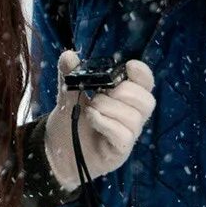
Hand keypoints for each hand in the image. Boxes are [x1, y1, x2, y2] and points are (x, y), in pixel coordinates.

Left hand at [43, 51, 155, 189]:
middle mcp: (132, 116)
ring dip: (109, 108)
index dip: (142, 73)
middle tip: (100, 94)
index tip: (128, 67)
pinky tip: (91, 119)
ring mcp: (128, 135)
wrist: (58, 152)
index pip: (146, 83)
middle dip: (123, 92)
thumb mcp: (67, 95)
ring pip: (134, 117)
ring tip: (90, 109)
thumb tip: (68, 54)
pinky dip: (106, 123)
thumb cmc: (71, 121)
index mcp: (125, 98)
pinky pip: (124, 135)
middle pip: (147, 100)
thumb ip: (69, 75)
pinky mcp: (120, 151)